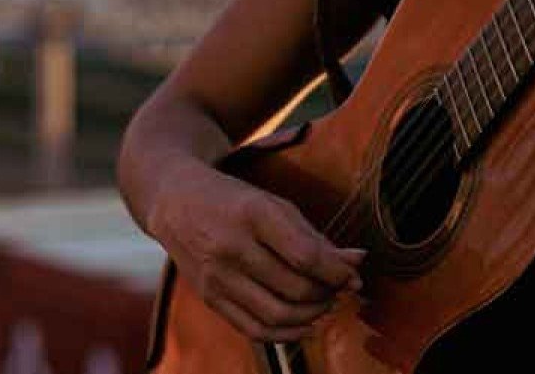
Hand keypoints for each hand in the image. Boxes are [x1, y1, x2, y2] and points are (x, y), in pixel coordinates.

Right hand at [149, 160, 364, 343]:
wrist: (176, 202)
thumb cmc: (236, 201)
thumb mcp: (276, 206)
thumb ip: (315, 237)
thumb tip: (357, 262)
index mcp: (255, 215)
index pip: (305, 256)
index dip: (337, 273)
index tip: (354, 277)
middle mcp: (233, 248)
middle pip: (294, 288)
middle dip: (327, 294)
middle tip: (340, 290)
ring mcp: (218, 277)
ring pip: (276, 314)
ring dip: (311, 316)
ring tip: (325, 304)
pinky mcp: (209, 298)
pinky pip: (253, 329)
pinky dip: (286, 334)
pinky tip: (305, 326)